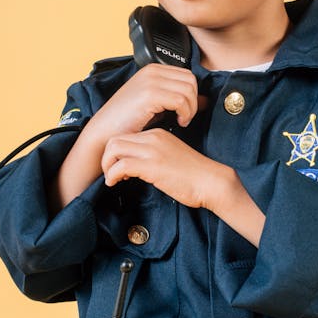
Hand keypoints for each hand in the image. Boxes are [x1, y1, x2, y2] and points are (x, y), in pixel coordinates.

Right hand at [87, 64, 199, 143]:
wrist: (105, 131)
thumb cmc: (128, 121)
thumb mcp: (158, 106)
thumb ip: (179, 100)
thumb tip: (205, 100)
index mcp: (152, 70)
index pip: (187, 75)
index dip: (192, 94)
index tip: (186, 110)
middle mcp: (152, 71)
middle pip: (191, 80)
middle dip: (193, 100)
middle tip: (185, 117)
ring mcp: (150, 81)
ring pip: (189, 90)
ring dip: (190, 109)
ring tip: (181, 121)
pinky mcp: (150, 94)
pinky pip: (181, 100)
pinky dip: (185, 113)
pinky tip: (178, 123)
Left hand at [101, 130, 264, 245]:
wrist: (212, 182)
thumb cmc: (194, 175)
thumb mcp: (172, 157)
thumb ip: (155, 156)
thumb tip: (138, 166)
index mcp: (158, 134)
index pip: (126, 136)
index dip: (117, 153)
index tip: (119, 168)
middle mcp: (153, 138)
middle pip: (115, 139)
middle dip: (106, 157)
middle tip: (110, 173)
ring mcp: (152, 151)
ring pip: (114, 149)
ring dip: (107, 165)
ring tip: (111, 178)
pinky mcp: (152, 166)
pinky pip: (120, 165)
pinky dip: (112, 175)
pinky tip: (116, 183)